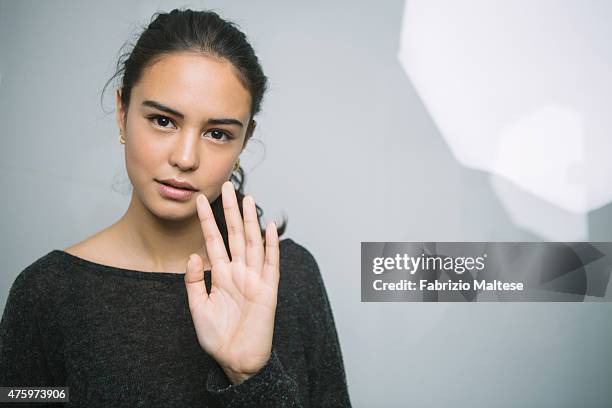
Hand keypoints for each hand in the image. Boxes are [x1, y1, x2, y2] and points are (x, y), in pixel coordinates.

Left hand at [185, 180, 279, 384]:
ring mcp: (254, 279)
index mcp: (221, 275)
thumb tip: (193, 255)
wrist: (236, 359)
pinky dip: (271, 246)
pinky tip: (268, 228)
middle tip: (228, 187)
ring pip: (253, 243)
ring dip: (250, 221)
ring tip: (247, 199)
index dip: (208, 221)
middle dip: (230, 211)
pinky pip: (270, 264)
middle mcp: (239, 272)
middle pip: (235, 235)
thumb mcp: (197, 308)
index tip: (200, 201)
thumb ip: (194, 282)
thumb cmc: (218, 337)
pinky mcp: (268, 290)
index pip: (214, 241)